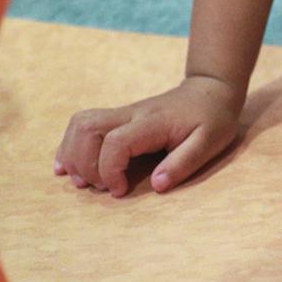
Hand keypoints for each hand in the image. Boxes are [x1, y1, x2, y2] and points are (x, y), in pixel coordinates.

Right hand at [54, 74, 241, 197]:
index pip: (116, 142)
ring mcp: (122, 113)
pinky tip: (68, 166)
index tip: (120, 190)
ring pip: (80, 123)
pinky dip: (71, 146)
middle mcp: (131, 114)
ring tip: (83, 180)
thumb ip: (183, 163)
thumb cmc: (213, 119)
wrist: (210, 91)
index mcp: (152, 122)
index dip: (109, 170)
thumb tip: (157, 185)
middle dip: (84, 163)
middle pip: (87, 128)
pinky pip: (83, 125)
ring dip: (73, 154)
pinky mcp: (118, 117)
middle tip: (100, 186)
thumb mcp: (210, 142)